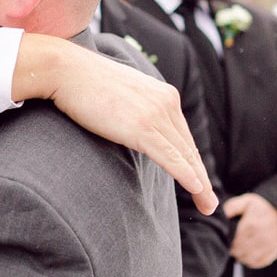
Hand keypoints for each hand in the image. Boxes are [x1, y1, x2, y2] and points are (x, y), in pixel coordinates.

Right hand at [14, 34, 217, 214]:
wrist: (67, 70)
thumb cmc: (84, 83)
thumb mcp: (121, 95)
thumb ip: (135, 110)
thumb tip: (132, 127)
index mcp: (164, 95)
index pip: (182, 136)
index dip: (191, 162)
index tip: (198, 182)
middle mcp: (166, 103)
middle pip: (189, 148)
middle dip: (202, 178)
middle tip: (209, 202)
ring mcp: (156, 115)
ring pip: (184, 156)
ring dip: (200, 184)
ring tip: (207, 206)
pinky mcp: (142, 128)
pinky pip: (170, 157)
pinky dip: (186, 175)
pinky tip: (197, 189)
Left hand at [223, 192, 276, 267]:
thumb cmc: (263, 208)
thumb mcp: (248, 202)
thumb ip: (232, 207)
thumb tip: (221, 215)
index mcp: (252, 225)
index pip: (233, 241)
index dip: (227, 241)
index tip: (227, 237)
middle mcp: (261, 238)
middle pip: (238, 251)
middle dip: (232, 249)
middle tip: (230, 244)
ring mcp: (268, 248)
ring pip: (246, 259)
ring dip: (239, 256)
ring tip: (238, 248)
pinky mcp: (273, 254)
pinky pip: (256, 263)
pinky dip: (249, 261)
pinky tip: (247, 254)